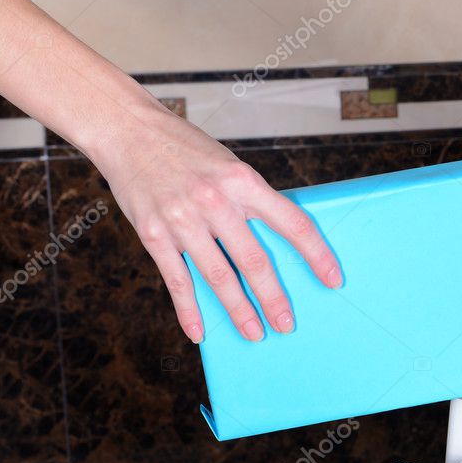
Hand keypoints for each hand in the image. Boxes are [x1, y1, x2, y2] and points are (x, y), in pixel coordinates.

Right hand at [98, 101, 341, 342]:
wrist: (128, 129)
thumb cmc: (186, 149)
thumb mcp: (230, 166)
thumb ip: (251, 201)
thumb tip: (276, 244)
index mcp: (243, 181)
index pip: (293, 223)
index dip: (317, 255)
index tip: (333, 279)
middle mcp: (215, 201)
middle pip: (254, 260)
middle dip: (274, 298)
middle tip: (287, 324)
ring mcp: (182, 219)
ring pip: (219, 277)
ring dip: (239, 310)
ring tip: (254, 333)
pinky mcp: (153, 234)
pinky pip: (177, 280)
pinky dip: (189, 310)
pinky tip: (200, 332)